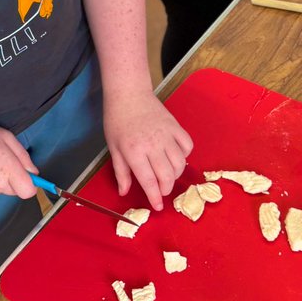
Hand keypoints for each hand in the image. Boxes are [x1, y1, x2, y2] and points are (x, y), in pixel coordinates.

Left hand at [104, 90, 192, 210]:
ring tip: (167, 175)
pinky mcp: (176, 126)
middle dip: (166, 188)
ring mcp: (167, 135)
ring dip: (175, 174)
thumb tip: (124, 192)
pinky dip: (185, 155)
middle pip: (167, 175)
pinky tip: (176, 156)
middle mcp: (153, 145)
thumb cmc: (116, 121)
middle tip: (161, 190)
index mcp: (134, 152)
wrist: (129, 94)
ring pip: (180, 163)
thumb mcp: (113, 148)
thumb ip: (121, 172)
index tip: (157, 206)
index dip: (154, 196)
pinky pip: (187, 146)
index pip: (149, 181)